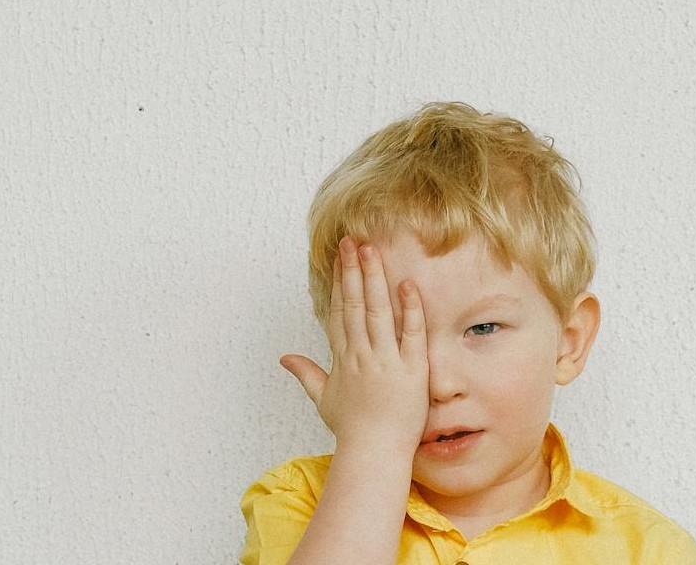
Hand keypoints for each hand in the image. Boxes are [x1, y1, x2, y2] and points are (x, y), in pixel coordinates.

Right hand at [281, 237, 429, 454]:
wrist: (374, 453)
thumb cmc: (351, 428)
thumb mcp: (323, 399)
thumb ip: (306, 373)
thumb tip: (284, 358)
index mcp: (343, 358)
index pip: (340, 312)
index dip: (340, 283)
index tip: (340, 258)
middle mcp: (361, 355)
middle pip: (356, 305)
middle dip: (353, 271)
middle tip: (352, 241)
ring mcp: (386, 361)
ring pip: (378, 312)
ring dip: (375, 279)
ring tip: (371, 251)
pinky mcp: (411, 371)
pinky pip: (411, 335)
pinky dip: (410, 310)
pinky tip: (407, 285)